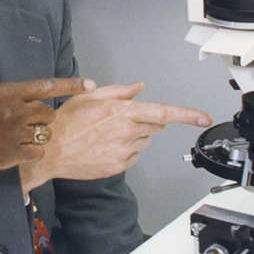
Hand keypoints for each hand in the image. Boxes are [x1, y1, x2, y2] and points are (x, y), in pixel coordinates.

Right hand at [0, 78, 95, 173]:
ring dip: (36, 137)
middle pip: (48, 113)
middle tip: (27, 124)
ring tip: (16, 138)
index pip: (46, 85)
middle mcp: (12, 110)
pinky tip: (16, 151)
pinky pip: (37, 152)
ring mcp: (11, 132)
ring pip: (43, 134)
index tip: (89, 85)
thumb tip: (37, 97)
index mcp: (7, 91)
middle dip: (43, 120)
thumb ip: (13, 95)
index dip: (70, 85)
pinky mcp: (9, 153)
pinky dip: (32, 153)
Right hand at [18, 81, 211, 192]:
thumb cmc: (65, 122)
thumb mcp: (90, 95)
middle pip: (154, 127)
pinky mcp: (119, 166)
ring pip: (144, 142)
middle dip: (145, 121)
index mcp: (121, 111)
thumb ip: (120, 91)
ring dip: (134, 136)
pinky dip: (126, 151)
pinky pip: (134, 157)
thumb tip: (139, 87)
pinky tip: (106, 146)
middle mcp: (126, 131)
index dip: (187, 115)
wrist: (49, 150)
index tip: (203, 117)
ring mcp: (124, 151)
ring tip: (107, 134)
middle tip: (121, 120)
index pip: (163, 113)